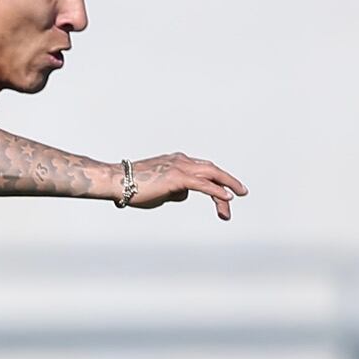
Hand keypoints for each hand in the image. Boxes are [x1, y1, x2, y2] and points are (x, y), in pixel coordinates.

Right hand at [126, 154, 247, 220]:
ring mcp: (180, 167)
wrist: (117, 181)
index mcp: (177, 161)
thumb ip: (173, 191)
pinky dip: (217, 190)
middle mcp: (181, 161)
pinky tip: (227, 197)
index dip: (216, 181)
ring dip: (227, 186)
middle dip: (228, 181)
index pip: (203, 170)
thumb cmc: (131, 187)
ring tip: (239, 195)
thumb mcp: (158, 190)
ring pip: (212, 175)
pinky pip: (203, 184)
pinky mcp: (177, 178)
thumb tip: (183, 194)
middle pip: (212, 170)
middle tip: (241, 193)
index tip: (225, 193)